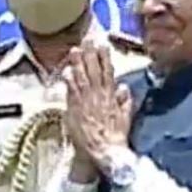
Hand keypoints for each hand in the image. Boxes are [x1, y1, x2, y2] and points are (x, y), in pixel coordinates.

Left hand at [63, 43, 133, 175]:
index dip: (104, 58)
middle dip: (90, 54)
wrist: (104, 151)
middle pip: (94, 71)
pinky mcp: (75, 110)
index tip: (102, 45)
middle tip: (87, 40)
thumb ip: (125, 102)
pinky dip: (69, 80)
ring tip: (75, 50)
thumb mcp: (125, 118)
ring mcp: (86, 101)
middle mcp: (99, 96)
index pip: (108, 72)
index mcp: (112, 97)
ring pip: (82, 77)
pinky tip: (66, 71)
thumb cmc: (114, 138)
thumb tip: (124, 87)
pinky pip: (72, 91)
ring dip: (78, 63)